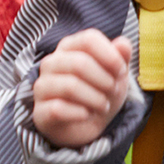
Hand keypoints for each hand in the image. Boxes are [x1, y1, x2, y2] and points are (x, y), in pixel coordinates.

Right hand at [25, 28, 131, 148]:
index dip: (110, 55)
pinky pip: (58, 109)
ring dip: (96, 99)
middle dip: (105, 80)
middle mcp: (51, 63)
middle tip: (113, 91)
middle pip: (80, 63)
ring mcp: (42, 86)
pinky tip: (87, 114)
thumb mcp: (116, 74)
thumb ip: (121, 57)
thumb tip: (123, 44)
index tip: (121, 71)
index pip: (88, 39)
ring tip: (103, 105)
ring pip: (70, 86)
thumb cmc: (100, 91)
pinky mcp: (40, 111)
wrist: (87, 124)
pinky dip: (80, 113)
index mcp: (69, 47)